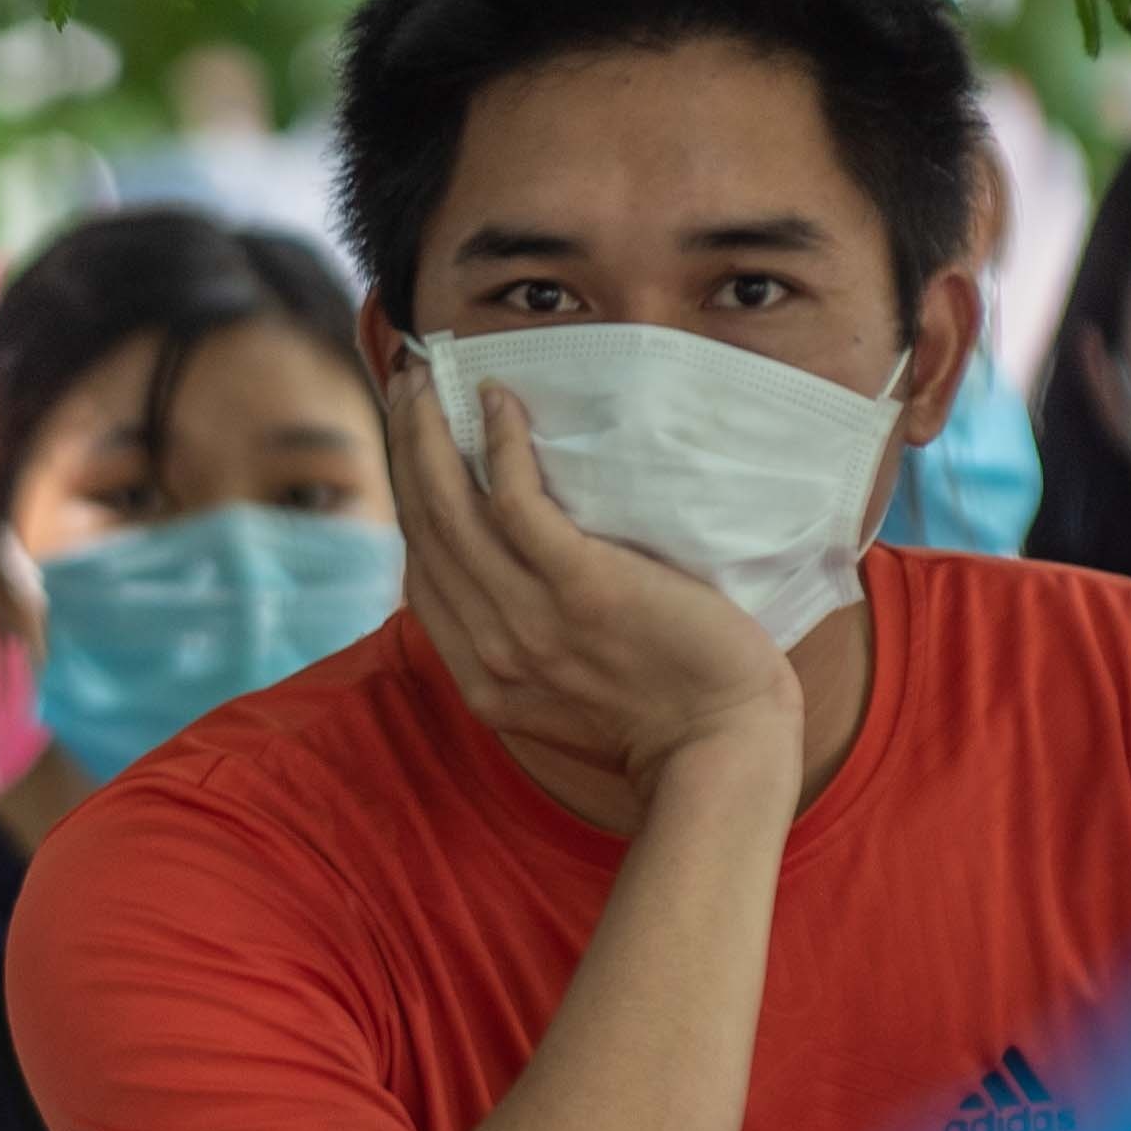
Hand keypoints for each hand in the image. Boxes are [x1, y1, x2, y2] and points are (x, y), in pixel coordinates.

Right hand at [388, 365, 800, 810]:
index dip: (409, 495)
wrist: (723, 748)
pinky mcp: (583, 588)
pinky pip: (516, 503)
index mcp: (481, 676)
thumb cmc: (667, 718)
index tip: (413, 440)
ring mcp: (530, 621)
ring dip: (431, 433)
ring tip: (430, 382)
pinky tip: (500, 404)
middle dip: (407, 446)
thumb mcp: (568, 698)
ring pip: (451, 509)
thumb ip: (528, 646)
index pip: (424, 568)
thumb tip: (518, 579)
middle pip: (425, 528)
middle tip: (409, 384)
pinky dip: (501, 446)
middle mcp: (490, 648)